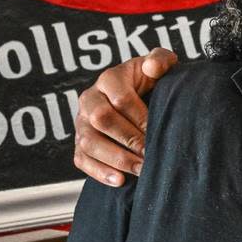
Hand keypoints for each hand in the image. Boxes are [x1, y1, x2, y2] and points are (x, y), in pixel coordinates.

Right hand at [73, 48, 177, 185]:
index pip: (120, 98)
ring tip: (140, 170)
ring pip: (88, 141)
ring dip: (115, 158)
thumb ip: (160, 60)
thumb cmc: (153, 82)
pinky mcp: (80, 142)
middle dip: (128, 139)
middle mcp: (90, 98)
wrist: (142, 98)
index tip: (157, 131)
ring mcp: (81, 122)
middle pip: (101, 119)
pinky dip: (99, 172)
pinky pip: (81, 159)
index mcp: (110, 78)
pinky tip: (119, 181)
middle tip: (150, 153)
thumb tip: (151, 67)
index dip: (139, 117)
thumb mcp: (161, 66)